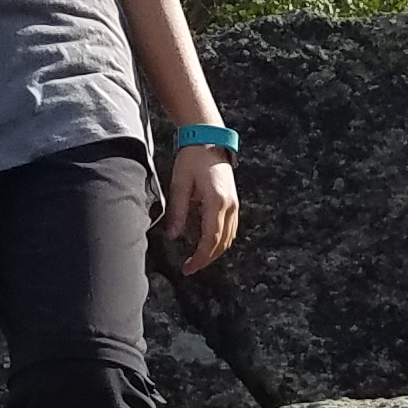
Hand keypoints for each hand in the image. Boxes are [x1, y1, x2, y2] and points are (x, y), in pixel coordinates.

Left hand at [162, 147, 238, 272]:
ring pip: (229, 238)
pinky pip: (230, 229)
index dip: (200, 258)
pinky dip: (220, 241)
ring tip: (197, 258)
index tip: (188, 268)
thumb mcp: (180, 184)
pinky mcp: (233, 202)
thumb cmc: (193, 158)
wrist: (209, 139)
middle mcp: (230, 206)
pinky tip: (207, 243)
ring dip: (214, 251)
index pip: (210, 240)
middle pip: (222, 243)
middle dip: (207, 259)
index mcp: (217, 202)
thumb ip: (177, 211)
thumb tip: (173, 235)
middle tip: (190, 268)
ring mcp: (234, 204)